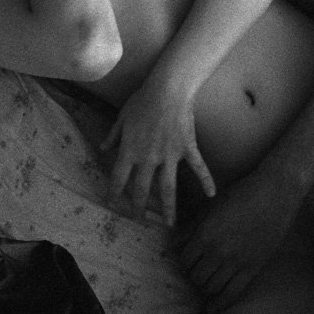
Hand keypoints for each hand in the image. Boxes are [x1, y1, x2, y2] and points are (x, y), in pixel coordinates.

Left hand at [102, 81, 214, 225]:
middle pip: (141, 189)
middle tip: (139, 220)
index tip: (111, 203)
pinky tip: (211, 195)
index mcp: (130, 150)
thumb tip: (103, 148)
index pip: (118, 178)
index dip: (113, 192)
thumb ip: (113, 135)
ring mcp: (169, 156)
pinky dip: (206, 181)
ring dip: (167, 208)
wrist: (168, 90)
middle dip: (139, 207)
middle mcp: (148, 158)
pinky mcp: (187, 149)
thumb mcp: (122, 117)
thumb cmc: (142, 100)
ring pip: (167, 188)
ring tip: (169, 223)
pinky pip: (198, 168)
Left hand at [177, 166, 297, 310]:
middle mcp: (218, 252)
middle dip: (193, 274)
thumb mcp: (211, 207)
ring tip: (207, 282)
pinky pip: (232, 293)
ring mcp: (236, 262)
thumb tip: (173, 243)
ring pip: (211, 288)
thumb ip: (191, 227)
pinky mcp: (253, 268)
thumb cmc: (241, 195)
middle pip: (196, 276)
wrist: (274, 195)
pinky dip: (221, 303)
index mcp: (205, 234)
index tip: (188, 259)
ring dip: (205, 287)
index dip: (184, 261)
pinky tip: (215, 307)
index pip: (184, 260)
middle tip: (197, 270)